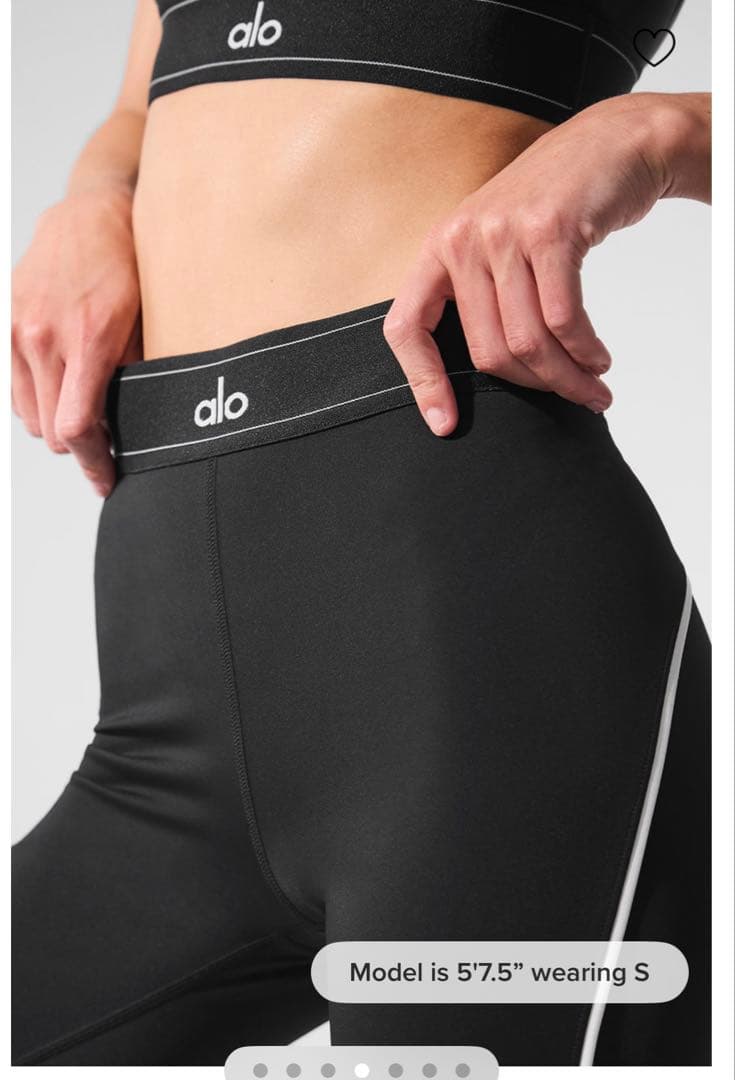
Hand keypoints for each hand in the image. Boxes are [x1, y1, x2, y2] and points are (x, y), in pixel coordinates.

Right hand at [12, 185, 141, 494]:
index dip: (94, 464)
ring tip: (86, 411)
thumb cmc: (128, 264)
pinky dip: (38, 401)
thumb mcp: (147, 322)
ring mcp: (19, 332)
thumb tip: (137, 424)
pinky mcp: (7, 325)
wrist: (90, 212)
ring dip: (57, 424)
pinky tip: (64, 389)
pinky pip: (16, 389)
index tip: (107, 480)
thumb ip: (135, 374)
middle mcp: (45, 339)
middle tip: (108, 445)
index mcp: (87, 341)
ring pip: (31, 416)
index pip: (76, 428)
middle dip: (82, 446)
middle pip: (52, 431)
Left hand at [383, 93, 694, 434]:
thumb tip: (491, 370)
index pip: (407, 326)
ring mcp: (504, 233)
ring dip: (566, 376)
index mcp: (439, 248)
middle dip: (534, 387)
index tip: (444, 424)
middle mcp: (462, 240)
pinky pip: (562, 318)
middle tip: (573, 399)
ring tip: (592, 387)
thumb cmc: (555, 204)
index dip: (421, 381)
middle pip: (487, 350)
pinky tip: (598, 359)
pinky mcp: (550, 231)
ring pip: (527, 340)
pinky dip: (584, 350)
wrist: (611, 144)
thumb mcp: (497, 241)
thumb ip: (481, 294)